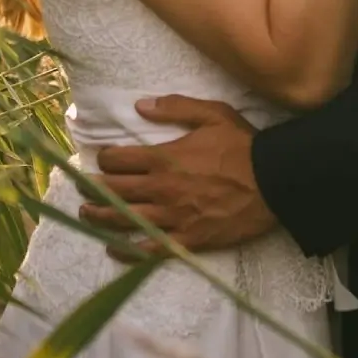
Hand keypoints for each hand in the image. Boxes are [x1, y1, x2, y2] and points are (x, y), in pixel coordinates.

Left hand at [77, 96, 276, 261]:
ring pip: (125, 220)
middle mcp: (163, 189)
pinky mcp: (189, 239)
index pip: (118, 160)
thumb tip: (140, 105)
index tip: (102, 158)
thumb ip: (175, 108)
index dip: (105, 158)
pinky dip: (130, 251)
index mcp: (164, 158)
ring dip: (100, 218)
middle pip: (114, 191)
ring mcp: (174, 217)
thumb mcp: (212, 114)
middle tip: (81, 187)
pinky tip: (115, 250)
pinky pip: (152, 249)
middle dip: (92, 188)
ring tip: (86, 214)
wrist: (276, 183)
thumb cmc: (244, 146)